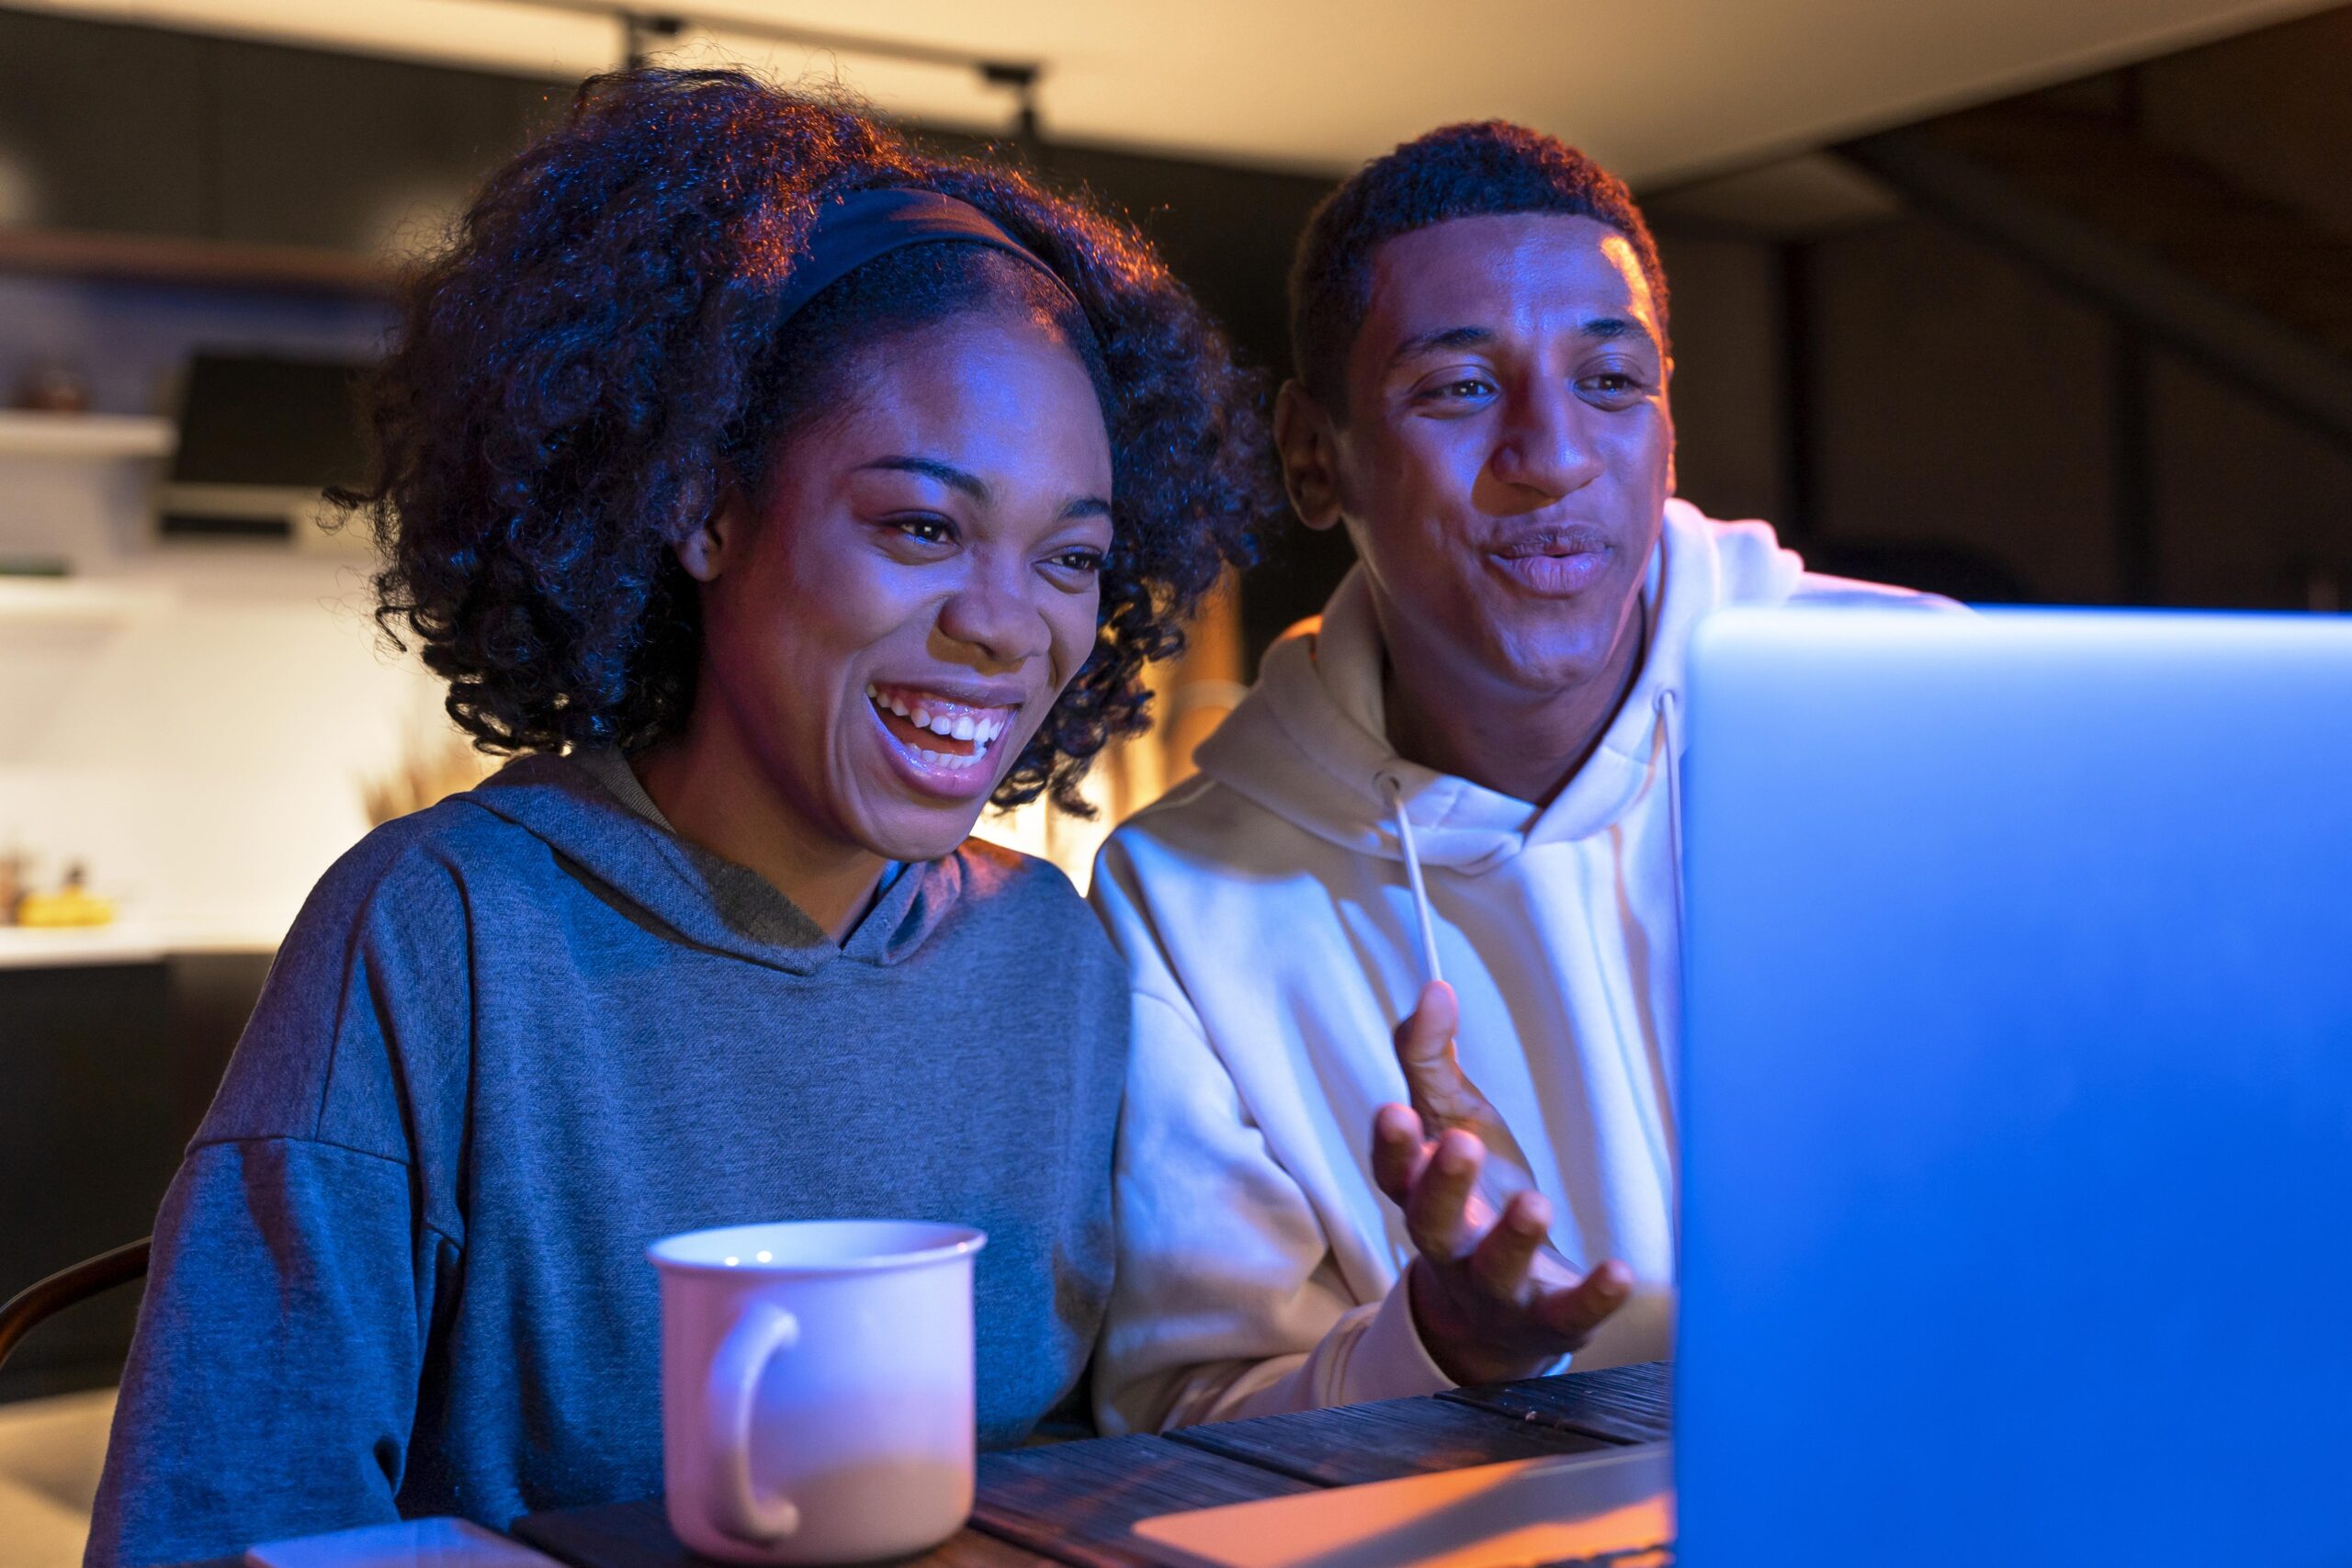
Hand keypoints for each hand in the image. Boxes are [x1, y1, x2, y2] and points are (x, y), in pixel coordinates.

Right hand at [1371, 982, 1630, 1385]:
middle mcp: (1448, 1245)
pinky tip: (1618, 1271)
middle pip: (1429, 1223)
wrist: (1493, 1314)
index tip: (1395, 1109)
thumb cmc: (1472, 1197)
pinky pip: (1567, 1315)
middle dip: (1443, 1185)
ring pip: (1493, 1269)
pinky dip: (1592, 1297)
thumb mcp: (1451, 1124)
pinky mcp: (1544, 1319)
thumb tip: (1436, 988)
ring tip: (1534, 1202)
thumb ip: (1433, 1062)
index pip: (1394, 1173)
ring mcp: (1494, 1288)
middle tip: (1459, 1145)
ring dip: (1512, 1237)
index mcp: (1420, 1195)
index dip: (1393, 1146)